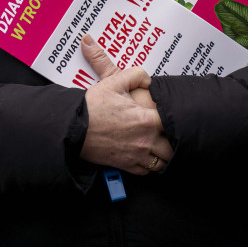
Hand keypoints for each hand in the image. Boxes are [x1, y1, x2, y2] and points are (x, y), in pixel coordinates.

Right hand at [79, 35, 172, 173]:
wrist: (73, 128)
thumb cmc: (93, 105)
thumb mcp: (114, 81)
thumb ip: (137, 75)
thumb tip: (150, 80)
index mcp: (146, 119)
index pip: (173, 122)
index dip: (174, 118)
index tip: (170, 116)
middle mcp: (145, 140)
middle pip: (172, 146)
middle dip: (171, 140)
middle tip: (166, 133)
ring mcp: (136, 155)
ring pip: (162, 162)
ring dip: (163, 155)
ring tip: (159, 146)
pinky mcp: (126, 165)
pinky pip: (147, 171)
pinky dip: (149, 165)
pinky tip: (147, 156)